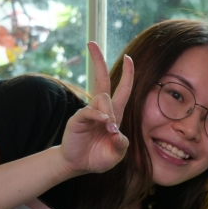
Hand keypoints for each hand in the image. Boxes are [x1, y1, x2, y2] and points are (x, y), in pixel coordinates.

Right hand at [57, 42, 134, 175]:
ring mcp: (89, 112)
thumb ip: (121, 144)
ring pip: (102, 99)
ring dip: (109, 112)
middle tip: (92, 43)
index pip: (123, 90)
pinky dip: (98, 115)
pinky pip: (90, 111)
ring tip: (108, 131)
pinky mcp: (78, 119)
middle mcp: (101, 109)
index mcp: (114, 115)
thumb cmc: (99, 157)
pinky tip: (104, 122)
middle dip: (98, 60)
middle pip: (102, 80)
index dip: (127, 74)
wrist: (79, 165)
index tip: (128, 58)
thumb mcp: (117, 153)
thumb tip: (116, 131)